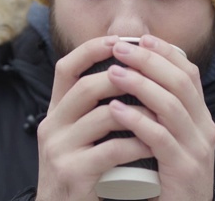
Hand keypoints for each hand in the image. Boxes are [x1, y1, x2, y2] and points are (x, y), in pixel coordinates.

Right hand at [35, 35, 152, 200]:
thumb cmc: (82, 174)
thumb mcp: (80, 137)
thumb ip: (95, 109)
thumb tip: (129, 73)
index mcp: (55, 113)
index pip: (64, 68)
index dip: (90, 50)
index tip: (118, 40)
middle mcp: (51, 127)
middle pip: (86, 86)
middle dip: (122, 77)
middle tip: (150, 75)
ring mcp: (59, 150)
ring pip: (103, 116)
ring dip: (138, 112)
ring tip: (163, 112)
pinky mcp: (73, 173)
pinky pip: (112, 150)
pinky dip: (137, 144)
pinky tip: (153, 144)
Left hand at [105, 35, 214, 200]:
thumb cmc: (168, 179)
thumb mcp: (170, 140)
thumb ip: (160, 112)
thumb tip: (135, 76)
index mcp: (201, 118)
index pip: (189, 73)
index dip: (166, 53)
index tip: (142, 38)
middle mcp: (204, 129)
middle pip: (180, 82)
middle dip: (149, 60)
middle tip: (120, 48)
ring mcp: (197, 149)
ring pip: (171, 105)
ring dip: (139, 84)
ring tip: (112, 72)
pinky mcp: (183, 170)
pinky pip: (160, 138)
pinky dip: (137, 120)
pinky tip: (115, 110)